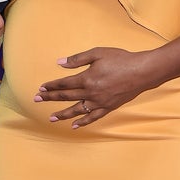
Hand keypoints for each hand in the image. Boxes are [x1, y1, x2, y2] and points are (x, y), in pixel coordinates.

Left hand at [34, 46, 155, 127]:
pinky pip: (93, 117)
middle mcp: (91, 93)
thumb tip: (60, 62)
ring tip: (51, 118)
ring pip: (77, 110)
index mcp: (87, 78)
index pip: (64, 84)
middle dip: (51, 98)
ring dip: (62, 114)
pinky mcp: (108, 107)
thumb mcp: (97, 53)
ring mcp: (99, 102)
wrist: (142, 71)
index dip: (51, 86)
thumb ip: (78, 59)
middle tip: (37, 101)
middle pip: (67, 96)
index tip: (41, 89)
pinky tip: (74, 126)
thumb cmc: (120, 59)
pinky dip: (83, 122)